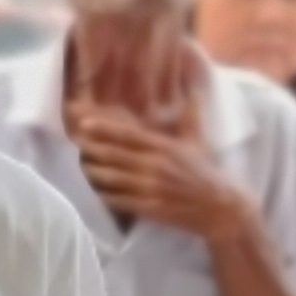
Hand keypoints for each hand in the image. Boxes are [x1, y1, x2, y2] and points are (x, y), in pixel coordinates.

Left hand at [68, 105, 249, 240]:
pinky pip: (120, 200)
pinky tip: (95, 191)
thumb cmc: (206, 171)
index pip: (129, 135)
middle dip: (92, 150)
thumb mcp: (198, 140)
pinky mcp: (150, 208)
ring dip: (95, 173)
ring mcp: (152, 188)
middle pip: (115, 155)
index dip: (104, 129)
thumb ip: (191, 114)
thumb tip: (195, 88)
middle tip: (76, 145)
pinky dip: (106, 195)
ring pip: (113, 178)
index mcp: (165, 147)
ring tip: (82, 167)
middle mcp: (156, 166)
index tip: (84, 124)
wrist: (220, 207)